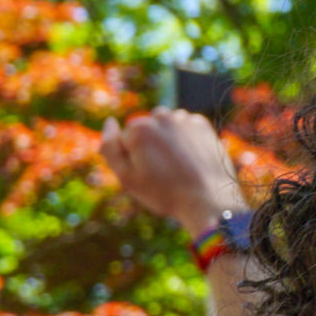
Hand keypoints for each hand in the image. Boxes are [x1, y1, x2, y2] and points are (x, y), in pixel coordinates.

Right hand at [100, 108, 246, 236]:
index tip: (143, 174)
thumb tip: (109, 122)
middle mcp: (161, 117)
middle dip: (147, 144)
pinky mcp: (201, 124)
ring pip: (164, 124)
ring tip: (174, 163)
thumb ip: (110, 148)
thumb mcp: (126, 177)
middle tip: (158, 170)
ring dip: (164, 138)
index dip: (130, 158)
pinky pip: (183, 126)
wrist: (207, 199)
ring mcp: (183, 119)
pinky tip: (187, 157)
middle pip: (144, 128)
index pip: (123, 139)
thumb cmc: (162, 192)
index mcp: (138, 129)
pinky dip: (183, 138)